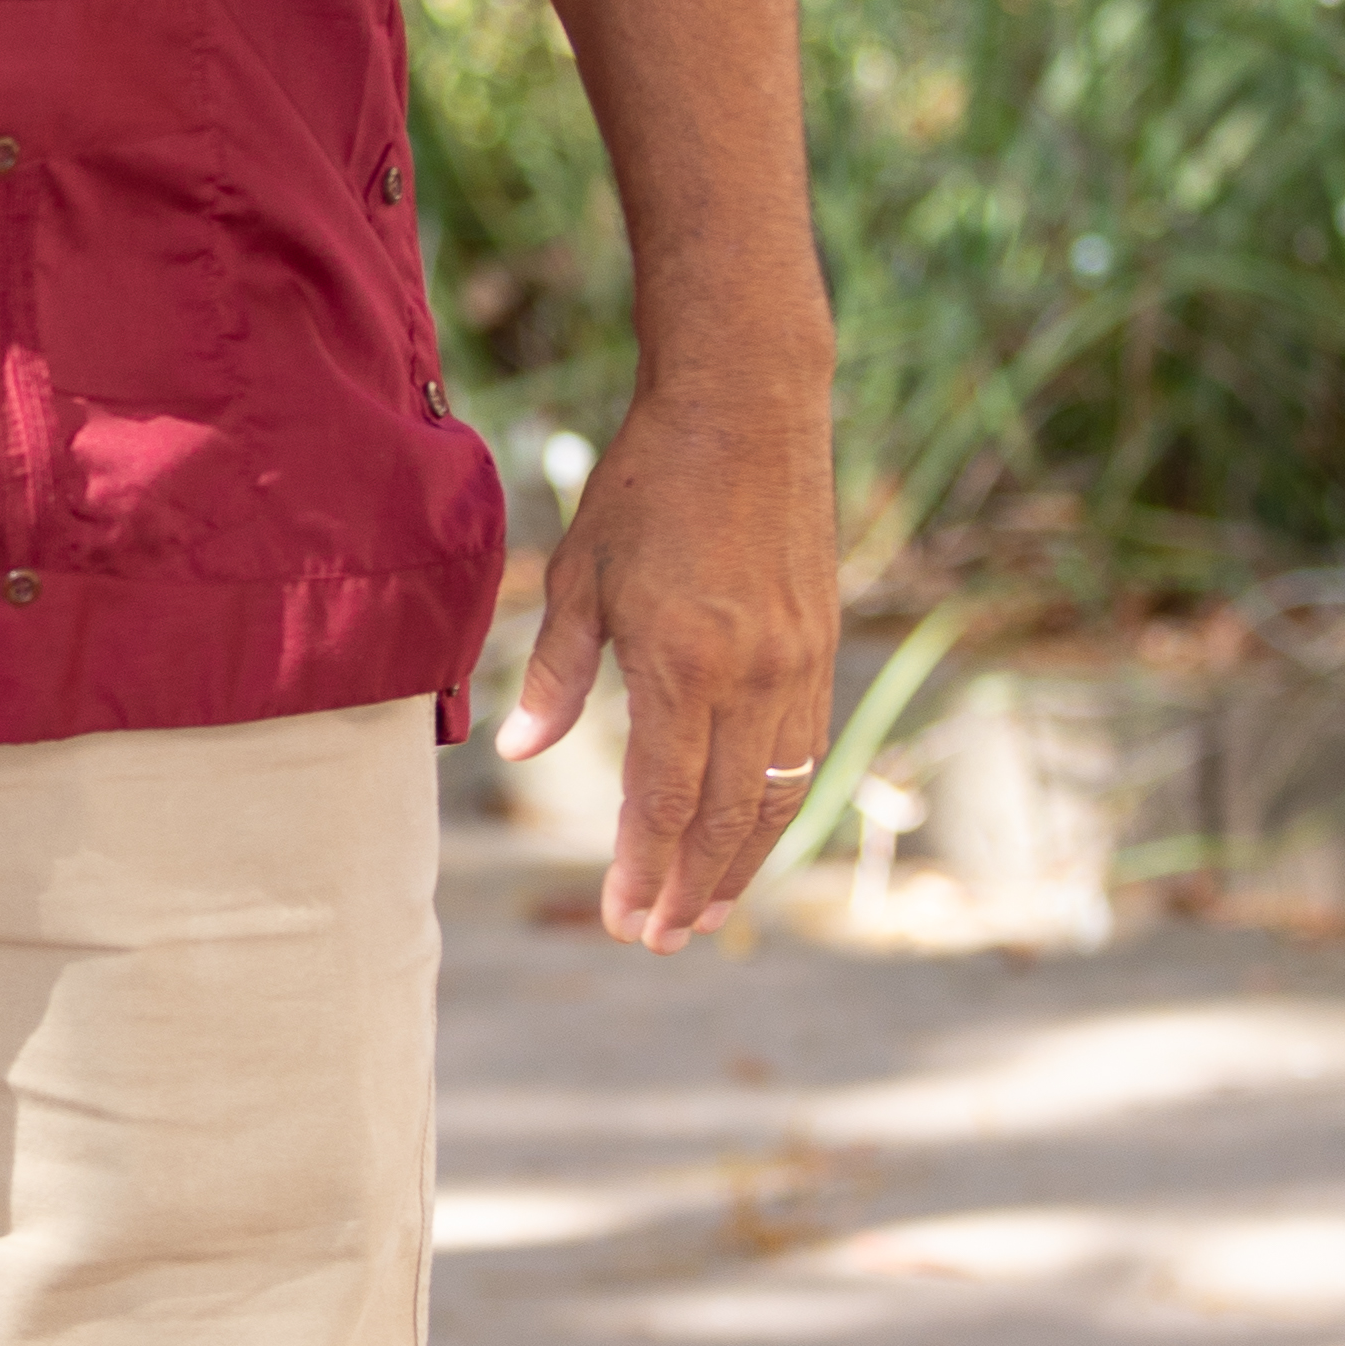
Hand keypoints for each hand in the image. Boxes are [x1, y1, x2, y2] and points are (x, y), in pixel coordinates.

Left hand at [493, 372, 838, 950]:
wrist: (749, 404)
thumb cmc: (649, 482)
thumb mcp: (580, 572)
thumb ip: (555, 671)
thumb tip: (521, 754)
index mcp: (684, 662)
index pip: (664, 798)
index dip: (644, 870)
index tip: (624, 923)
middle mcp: (754, 675)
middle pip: (726, 814)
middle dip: (691, 886)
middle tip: (660, 940)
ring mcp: (799, 662)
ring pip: (777, 791)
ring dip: (742, 859)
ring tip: (709, 910)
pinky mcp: (823, 644)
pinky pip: (805, 748)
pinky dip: (778, 802)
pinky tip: (750, 829)